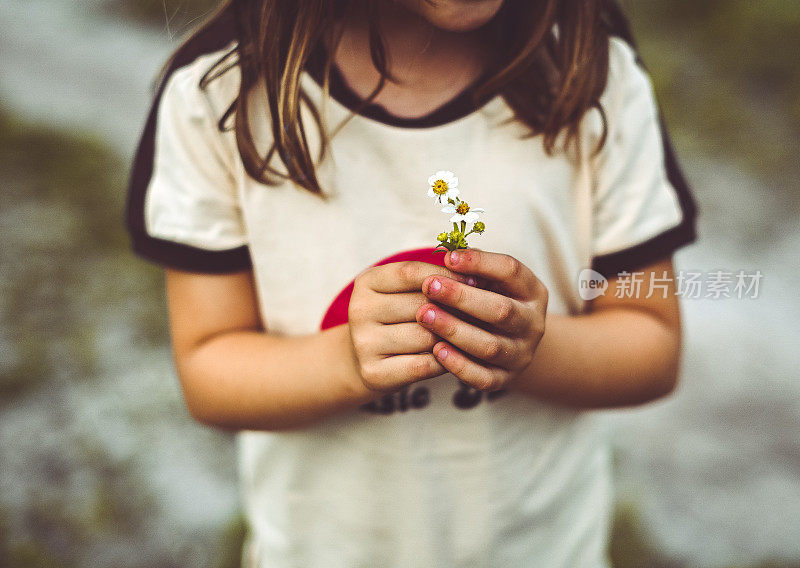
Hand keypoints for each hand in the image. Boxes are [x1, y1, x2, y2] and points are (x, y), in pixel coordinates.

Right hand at [348, 261, 469, 392]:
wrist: (370, 357)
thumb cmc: (400, 317)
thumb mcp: (408, 290)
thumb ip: (435, 279)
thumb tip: (477, 276)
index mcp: (367, 281)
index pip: (412, 273)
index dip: (447, 277)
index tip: (476, 282)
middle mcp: (359, 310)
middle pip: (421, 305)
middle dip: (455, 309)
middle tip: (483, 314)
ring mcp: (363, 343)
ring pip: (425, 336)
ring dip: (452, 337)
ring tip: (472, 335)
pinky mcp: (373, 373)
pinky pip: (423, 365)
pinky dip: (444, 361)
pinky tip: (455, 355)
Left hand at [415, 249, 548, 390]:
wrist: (509, 342)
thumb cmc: (489, 300)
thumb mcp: (490, 280)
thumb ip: (473, 268)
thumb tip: (448, 256)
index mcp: (532, 291)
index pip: (511, 271)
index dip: (480, 263)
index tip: (448, 258)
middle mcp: (533, 323)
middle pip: (501, 311)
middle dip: (462, 298)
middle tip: (429, 286)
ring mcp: (521, 354)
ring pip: (490, 346)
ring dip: (455, 330)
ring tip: (424, 316)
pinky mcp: (506, 379)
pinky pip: (484, 378)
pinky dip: (460, 365)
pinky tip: (436, 351)